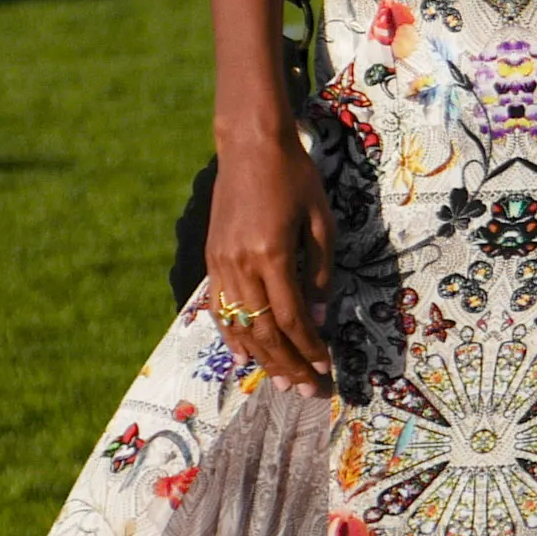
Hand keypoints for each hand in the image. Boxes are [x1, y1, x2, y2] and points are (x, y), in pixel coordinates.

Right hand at [204, 115, 334, 395]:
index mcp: (272, 255)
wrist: (250, 146)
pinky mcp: (211, 259)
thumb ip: (321, 272)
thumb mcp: (321, 222)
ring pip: (240, 325)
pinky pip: (219, 308)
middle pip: (264, 331)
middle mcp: (241, 265)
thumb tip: (320, 317)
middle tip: (306, 389)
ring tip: (280, 381)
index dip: (309, 348)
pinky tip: (243, 355)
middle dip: (288, 364)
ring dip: (262, 358)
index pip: (291, 318)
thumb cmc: (295, 178)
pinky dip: (231, 335)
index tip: (325, 368)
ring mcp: (221, 264)